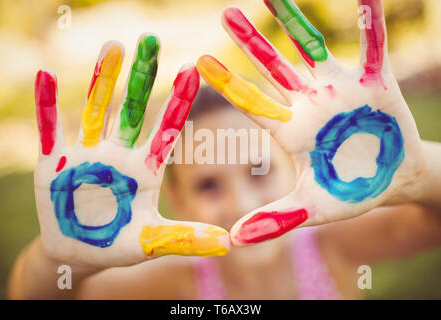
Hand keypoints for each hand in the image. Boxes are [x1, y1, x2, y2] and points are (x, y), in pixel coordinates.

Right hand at [34, 34, 229, 267]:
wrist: (79, 253)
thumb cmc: (119, 246)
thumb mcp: (152, 242)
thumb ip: (184, 239)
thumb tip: (228, 243)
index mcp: (144, 170)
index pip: (165, 130)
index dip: (177, 102)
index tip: (191, 70)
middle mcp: (118, 155)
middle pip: (131, 110)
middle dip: (140, 78)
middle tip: (151, 40)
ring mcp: (86, 155)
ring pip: (95, 111)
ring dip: (101, 80)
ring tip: (113, 47)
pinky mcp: (54, 163)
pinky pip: (50, 130)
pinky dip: (46, 106)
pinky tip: (44, 76)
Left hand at [197, 0, 424, 245]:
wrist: (396, 180)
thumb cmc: (351, 194)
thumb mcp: (313, 209)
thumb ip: (276, 219)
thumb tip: (234, 240)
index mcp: (292, 130)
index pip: (253, 104)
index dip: (227, 84)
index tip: (197, 62)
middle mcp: (309, 104)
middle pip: (273, 68)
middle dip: (251, 42)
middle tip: (225, 14)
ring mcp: (340, 89)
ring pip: (311, 49)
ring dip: (293, 21)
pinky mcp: (374, 80)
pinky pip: (372, 45)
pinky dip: (370, 20)